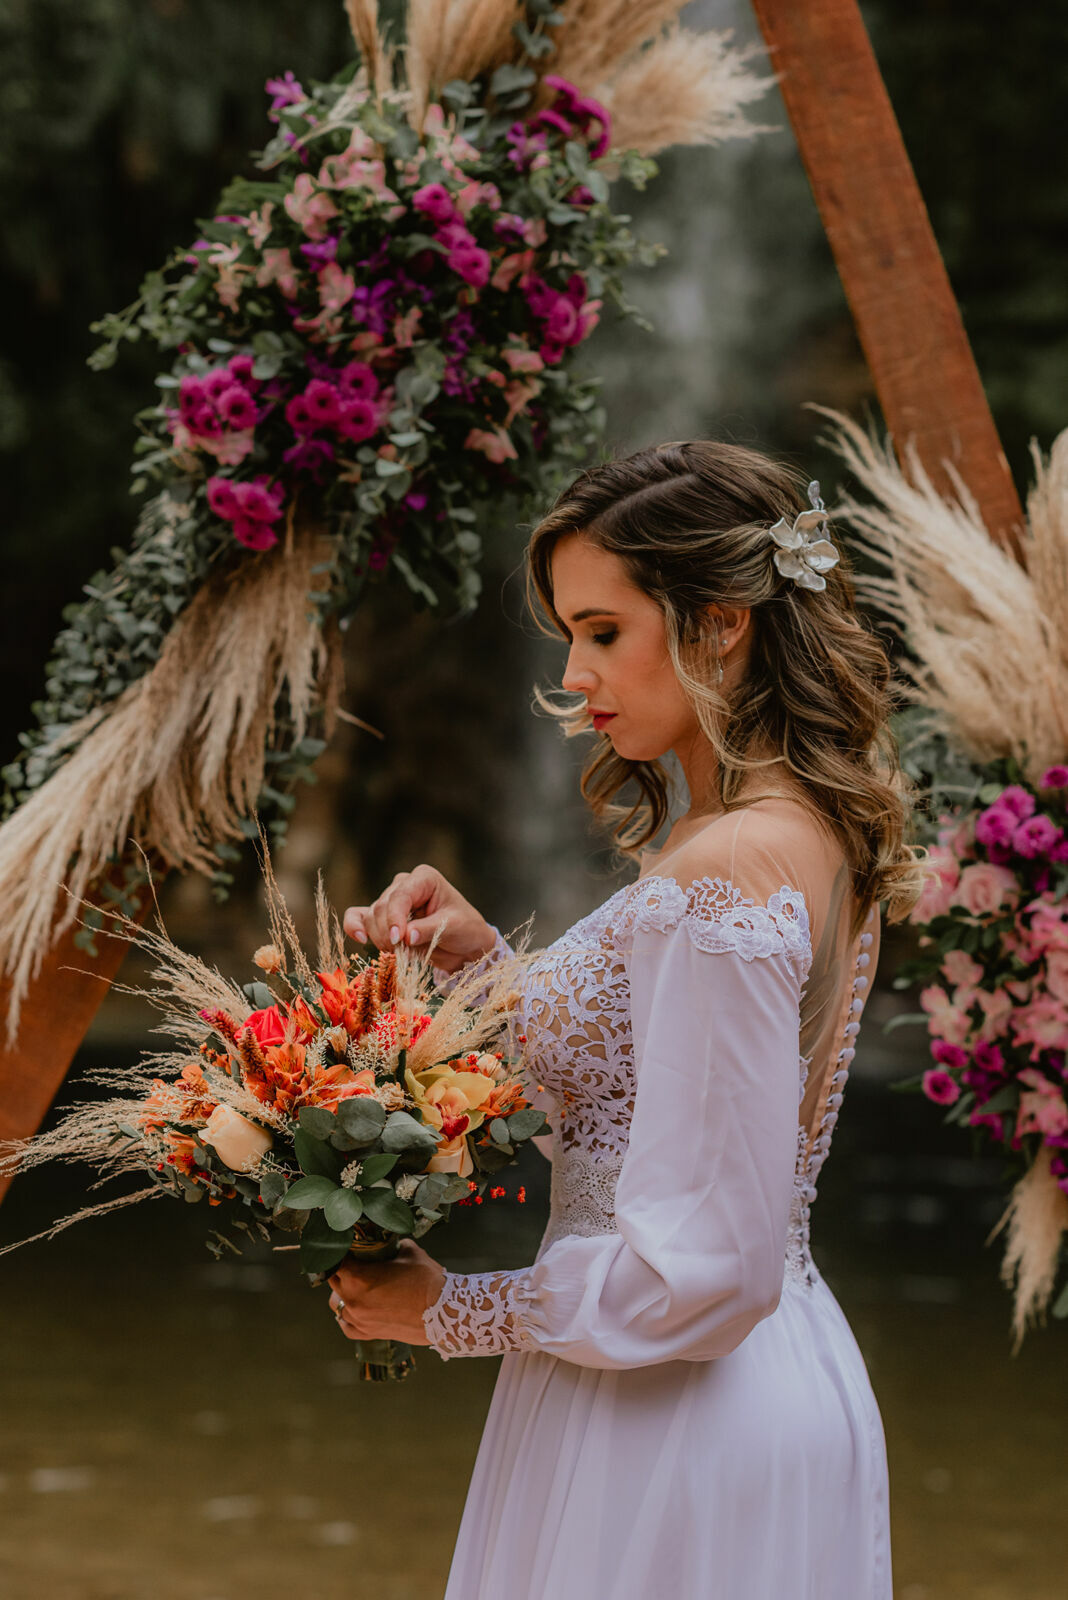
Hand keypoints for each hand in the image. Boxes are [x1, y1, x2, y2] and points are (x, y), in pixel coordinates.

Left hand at [328, 1239, 446, 1344]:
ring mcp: (359, 1319)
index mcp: (358, 1277)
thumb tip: (390, 1242)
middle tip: (354, 1261)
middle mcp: (352, 1300)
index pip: (335, 1259)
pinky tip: (354, 1308)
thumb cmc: (426, 1279)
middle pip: (333, 1280)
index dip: (340, 1250)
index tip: (347, 1244)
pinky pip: (346, 1325)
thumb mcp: (409, 1251)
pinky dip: (347, 1316)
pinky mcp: (368, 1333)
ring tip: (355, 1285)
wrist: (443, 1312)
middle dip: (341, 1268)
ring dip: (342, 1292)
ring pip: (336, 1303)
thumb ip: (394, 1245)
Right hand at [343, 863, 495, 973]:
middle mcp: (404, 884)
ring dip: (381, 938)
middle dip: (389, 933)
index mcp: (424, 878)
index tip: (398, 940)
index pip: (400, 896)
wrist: (464, 944)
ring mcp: (391, 899)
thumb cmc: (464, 928)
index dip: (395, 918)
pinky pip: (358, 916)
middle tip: (404, 952)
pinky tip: (360, 939)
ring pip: (371, 917)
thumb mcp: (453, 927)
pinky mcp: (383, 917)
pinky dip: (354, 927)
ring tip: (401, 952)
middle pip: (382, 908)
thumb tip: (405, 936)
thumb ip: (428, 930)